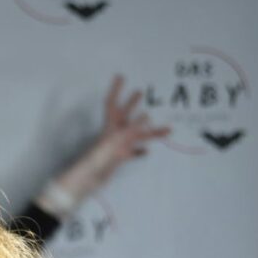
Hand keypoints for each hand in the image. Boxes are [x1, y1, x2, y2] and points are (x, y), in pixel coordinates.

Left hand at [53, 75, 170, 203]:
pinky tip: (146, 152)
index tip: (120, 76)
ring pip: (136, 136)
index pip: (112, 104)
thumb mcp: (116, 141)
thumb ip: (131, 130)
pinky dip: (139, 152)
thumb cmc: (98, 160)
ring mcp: (116, 146)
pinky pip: (131, 153)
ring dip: (150, 132)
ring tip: (168, 129)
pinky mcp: (118, 159)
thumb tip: (146, 117)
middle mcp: (114, 133)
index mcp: (110, 126)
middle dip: (132, 103)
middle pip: (125, 114)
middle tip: (140, 91)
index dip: (116, 89)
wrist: (88, 181)